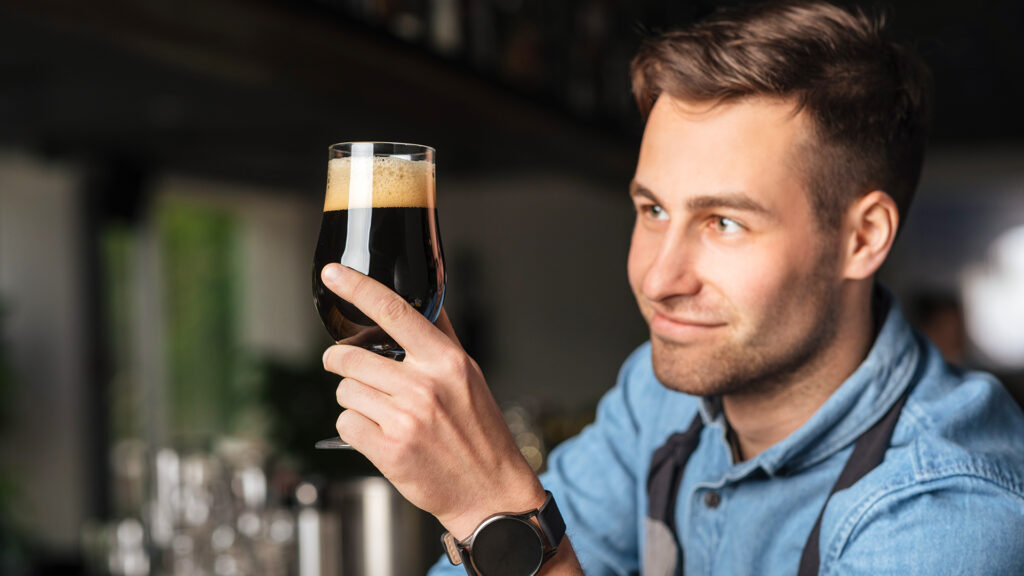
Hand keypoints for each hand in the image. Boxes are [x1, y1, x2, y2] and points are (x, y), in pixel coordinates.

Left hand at [320, 263, 545, 538]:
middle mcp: (425, 386)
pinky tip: (379, 435)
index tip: (333, 274)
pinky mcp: (389, 451)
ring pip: (345, 392)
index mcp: (446, 361)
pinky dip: (355, 429)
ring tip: (380, 412)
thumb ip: (440, 340)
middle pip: (351, 358)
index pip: (394, 311)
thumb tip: (420, 303)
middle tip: (351, 370)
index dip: (357, 287)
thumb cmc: (480, 433)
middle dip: (342, 364)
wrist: (489, 491)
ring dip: (353, 400)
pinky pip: (346, 424)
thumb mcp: (469, 376)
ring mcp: (406, 419)